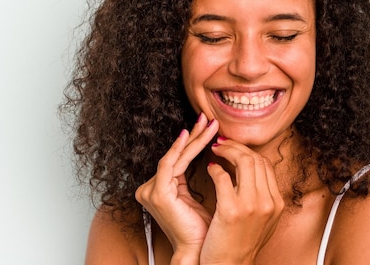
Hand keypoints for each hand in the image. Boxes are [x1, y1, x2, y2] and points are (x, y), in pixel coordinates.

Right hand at [135, 113, 218, 260]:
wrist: (202, 251)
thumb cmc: (206, 229)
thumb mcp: (202, 196)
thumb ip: (201, 177)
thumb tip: (217, 157)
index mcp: (161, 189)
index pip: (179, 158)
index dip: (195, 141)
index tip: (211, 126)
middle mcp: (151, 188)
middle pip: (177, 155)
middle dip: (195, 135)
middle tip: (209, 118)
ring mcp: (152, 191)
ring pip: (175, 157)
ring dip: (194, 139)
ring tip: (209, 124)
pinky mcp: (158, 193)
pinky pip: (170, 165)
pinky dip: (180, 149)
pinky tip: (190, 135)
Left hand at [200, 138, 284, 264]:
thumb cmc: (239, 244)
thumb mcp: (261, 220)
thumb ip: (261, 196)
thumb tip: (252, 172)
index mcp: (277, 203)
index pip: (266, 164)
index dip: (248, 151)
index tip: (234, 148)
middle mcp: (268, 202)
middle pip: (256, 159)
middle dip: (236, 146)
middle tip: (221, 143)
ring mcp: (252, 206)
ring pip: (244, 161)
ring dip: (227, 151)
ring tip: (215, 150)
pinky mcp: (232, 211)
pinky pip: (223, 176)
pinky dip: (215, 168)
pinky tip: (209, 169)